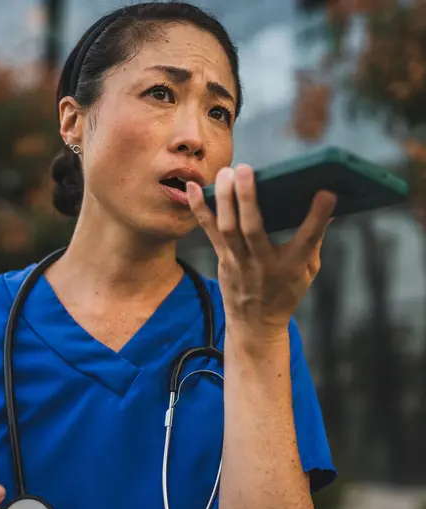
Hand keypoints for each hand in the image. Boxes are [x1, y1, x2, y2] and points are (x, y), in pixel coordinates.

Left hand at [187, 164, 336, 339]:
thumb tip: (330, 206)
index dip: (318, 216)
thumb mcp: (308, 270)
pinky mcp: (222, 259)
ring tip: (225, 172)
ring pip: (227, 228)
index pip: (308, 237)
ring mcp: (238, 262)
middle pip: (252, 228)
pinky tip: (193, 187)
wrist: (255, 325)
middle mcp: (263, 263)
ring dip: (223, 198)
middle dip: (247, 198)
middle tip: (246, 169)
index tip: (327, 192)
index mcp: (292, 265)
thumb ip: (315, 239)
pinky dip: (199, 209)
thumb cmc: (285, 293)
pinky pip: (209, 232)